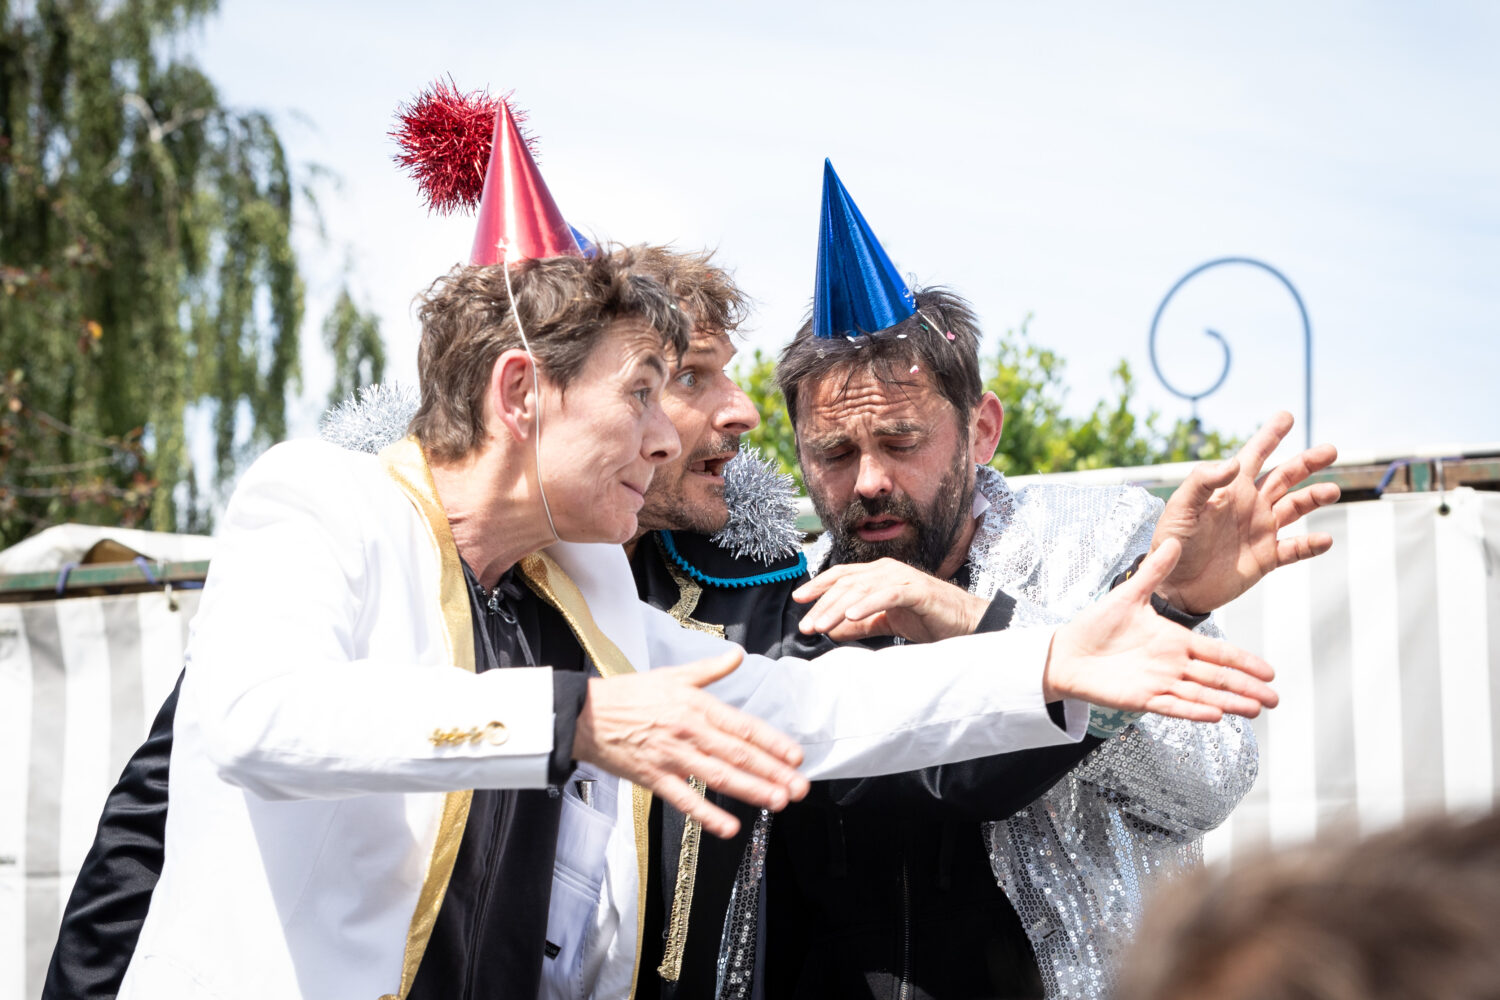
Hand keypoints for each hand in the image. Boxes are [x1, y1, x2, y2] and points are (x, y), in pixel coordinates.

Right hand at [572, 649, 809, 838]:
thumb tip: (737, 655)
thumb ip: (709, 669)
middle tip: (799, 787)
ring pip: (718, 776)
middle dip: (772, 772)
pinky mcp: (653, 778)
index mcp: (696, 705)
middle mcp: (688, 730)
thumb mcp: (672, 674)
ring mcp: (671, 756)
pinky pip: (685, 800)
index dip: (772, 742)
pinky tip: (730, 827)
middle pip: (737, 753)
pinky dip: (708, 815)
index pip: (742, 725)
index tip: (796, 756)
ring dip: (751, 790)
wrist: (584, 714)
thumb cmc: (629, 694)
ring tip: (777, 802)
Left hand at [792, 558, 989, 641]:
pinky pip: (888, 595)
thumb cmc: (927, 619)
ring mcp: (902, 578)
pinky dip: (868, 604)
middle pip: (846, 584)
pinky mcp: (917, 591)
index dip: (818, 586)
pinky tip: (851, 616)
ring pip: (862, 589)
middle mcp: (887, 570)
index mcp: (878, 575)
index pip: (842, 576)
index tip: (798, 600)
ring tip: (821, 625)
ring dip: (838, 608)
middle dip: (822, 604)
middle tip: (806, 625)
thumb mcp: (886, 622)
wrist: (965, 623)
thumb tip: (832, 630)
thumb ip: (860, 625)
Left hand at [1043, 539, 1278, 721]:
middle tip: (1274, 699)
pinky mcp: (1142, 698)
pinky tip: (1214, 715)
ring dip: (1228, 702)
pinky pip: (1172, 706)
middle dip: (1246, 688)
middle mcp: (1172, 664)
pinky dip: (1192, 711)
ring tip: (1254, 710)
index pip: (1217, 653)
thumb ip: (1153, 572)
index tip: (1269, 671)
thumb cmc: (1095, 626)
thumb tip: (1173, 540)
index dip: (1243, 661)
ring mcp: (1159, 682)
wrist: (1067, 652)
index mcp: (1174, 640)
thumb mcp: (1127, 595)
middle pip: (1217, 678)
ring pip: (1201, 695)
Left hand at [1152, 411, 1339, 613]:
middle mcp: (1249, 505)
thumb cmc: (1172, 543)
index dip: (1269, 435)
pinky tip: (1325, 539)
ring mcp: (1260, 530)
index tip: (1286, 416)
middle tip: (1330, 450)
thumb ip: (1203, 482)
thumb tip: (1235, 461)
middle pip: (1284, 476)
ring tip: (1332, 490)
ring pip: (1295, 507)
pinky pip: (1294, 549)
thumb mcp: (1181, 509)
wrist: (1174, 587)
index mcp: (1229, 489)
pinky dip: (1311, 545)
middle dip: (1307, 463)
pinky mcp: (1266, 558)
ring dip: (1314, 498)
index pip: (1254, 455)